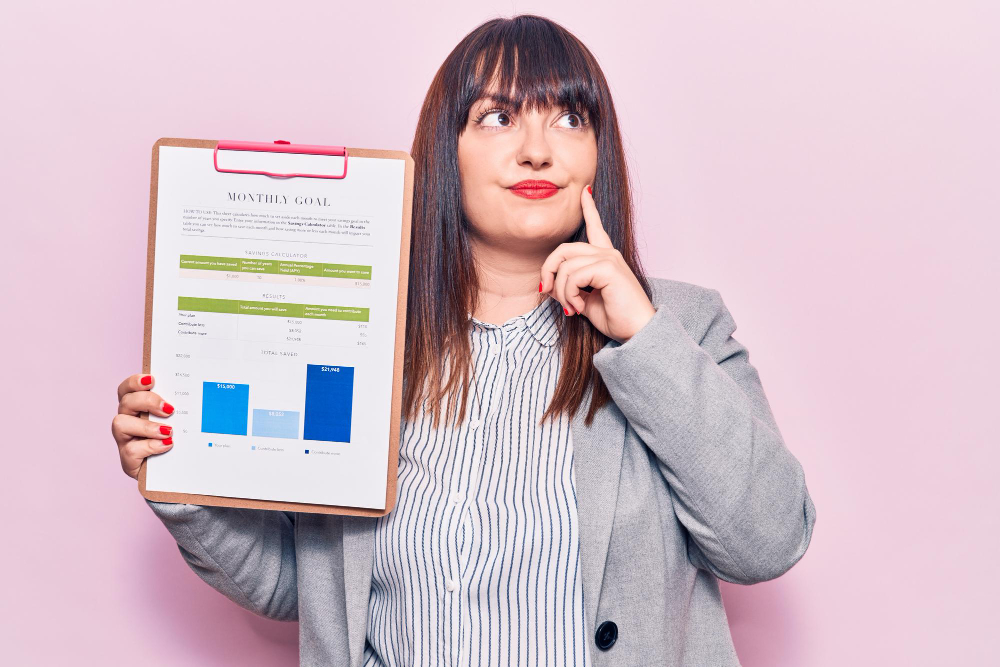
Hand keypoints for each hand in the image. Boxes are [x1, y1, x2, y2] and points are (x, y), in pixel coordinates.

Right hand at [111, 373, 175, 478]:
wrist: (174, 469)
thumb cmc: (176, 441)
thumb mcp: (179, 422)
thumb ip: (177, 409)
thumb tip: (193, 395)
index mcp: (137, 407)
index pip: (128, 389)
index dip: (135, 382)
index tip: (152, 380)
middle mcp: (127, 420)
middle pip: (126, 401)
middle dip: (147, 401)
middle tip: (169, 409)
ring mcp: (125, 440)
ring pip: (120, 423)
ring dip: (146, 426)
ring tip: (168, 431)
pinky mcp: (127, 459)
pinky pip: (131, 449)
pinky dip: (150, 445)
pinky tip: (167, 445)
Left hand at [539, 185, 655, 342]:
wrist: (638, 332)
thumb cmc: (616, 318)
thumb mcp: (586, 302)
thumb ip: (570, 288)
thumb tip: (548, 284)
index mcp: (606, 259)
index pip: (595, 228)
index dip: (589, 209)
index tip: (585, 191)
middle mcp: (608, 254)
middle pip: (564, 250)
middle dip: (548, 270)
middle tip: (546, 291)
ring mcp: (609, 258)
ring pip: (565, 265)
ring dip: (561, 291)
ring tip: (571, 308)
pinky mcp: (608, 268)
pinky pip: (573, 276)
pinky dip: (569, 294)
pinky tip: (579, 308)